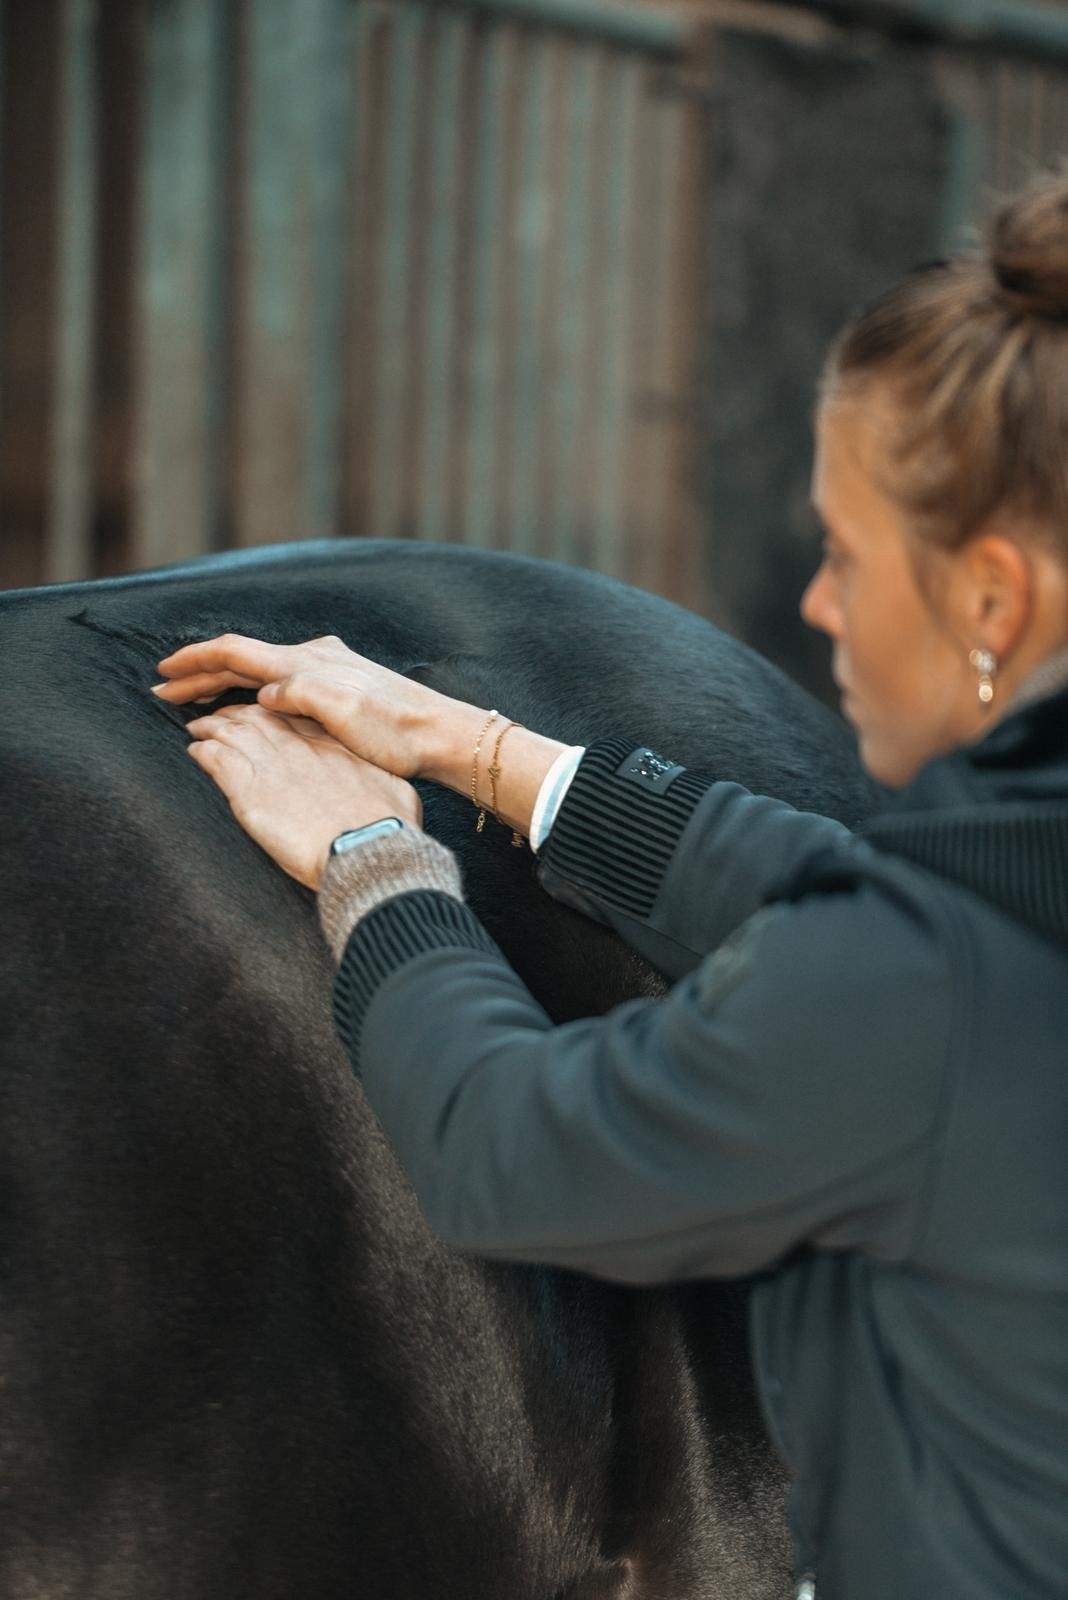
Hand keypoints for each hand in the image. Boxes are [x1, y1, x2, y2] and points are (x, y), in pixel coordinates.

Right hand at [152, 633, 453, 780]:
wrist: (441, 735)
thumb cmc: (395, 729)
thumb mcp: (343, 710)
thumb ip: (298, 694)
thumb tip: (264, 694)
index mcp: (305, 663)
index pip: (235, 652)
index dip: (195, 661)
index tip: (162, 675)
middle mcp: (312, 660)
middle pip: (242, 661)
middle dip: (200, 675)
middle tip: (165, 693)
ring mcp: (326, 674)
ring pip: (259, 673)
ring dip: (224, 684)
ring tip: (195, 700)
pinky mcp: (338, 692)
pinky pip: (280, 686)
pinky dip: (251, 693)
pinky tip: (250, 708)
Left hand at [184, 703, 422, 890]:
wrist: (367, 849)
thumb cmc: (386, 826)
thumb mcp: (393, 789)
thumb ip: (375, 777)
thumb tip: (376, 781)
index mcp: (331, 744)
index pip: (292, 716)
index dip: (273, 712)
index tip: (262, 714)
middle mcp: (299, 747)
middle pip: (257, 717)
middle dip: (236, 713)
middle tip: (220, 717)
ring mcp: (272, 765)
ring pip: (231, 732)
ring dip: (211, 727)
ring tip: (198, 728)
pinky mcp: (249, 791)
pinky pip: (216, 760)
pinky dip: (203, 752)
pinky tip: (195, 752)